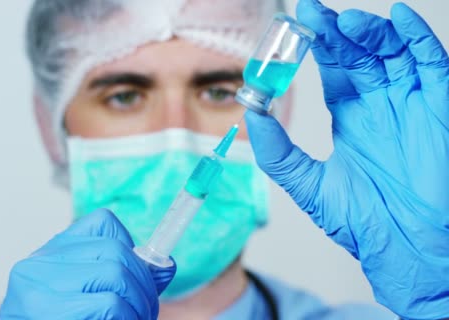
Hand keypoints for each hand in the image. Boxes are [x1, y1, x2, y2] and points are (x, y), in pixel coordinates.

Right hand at [0, 208, 175, 318]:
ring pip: (116, 276)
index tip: (140, 281)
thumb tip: (165, 266)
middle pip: (115, 252)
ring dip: (139, 307)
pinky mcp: (43, 311)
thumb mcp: (89, 300)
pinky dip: (127, 318)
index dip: (132, 251)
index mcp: (50, 255)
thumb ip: (125, 281)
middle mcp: (37, 264)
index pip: (104, 224)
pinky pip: (109, 304)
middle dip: (144, 287)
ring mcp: (36, 287)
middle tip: (146, 313)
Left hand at [245, 1, 448, 318]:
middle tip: (313, 14)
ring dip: (370, 32)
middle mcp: (380, 103)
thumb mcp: (307, 183)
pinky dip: (418, 39)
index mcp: (351, 116)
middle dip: (337, 32)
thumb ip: (277, 151)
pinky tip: (400, 18)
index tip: (296, 24)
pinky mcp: (440, 107)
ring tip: (345, 23)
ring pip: (392, 52)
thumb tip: (251, 115)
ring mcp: (410, 102)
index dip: (317, 44)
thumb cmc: (362, 221)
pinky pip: (432, 64)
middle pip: (358, 53)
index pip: (333, 68)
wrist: (403, 250)